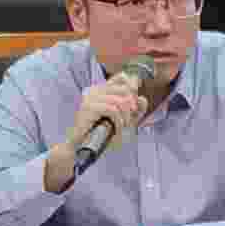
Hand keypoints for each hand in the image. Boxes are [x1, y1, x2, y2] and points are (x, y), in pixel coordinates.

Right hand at [47, 73, 153, 189]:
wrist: (80, 148)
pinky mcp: (88, 107)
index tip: (135, 103)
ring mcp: (90, 97)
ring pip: (120, 101)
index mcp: (101, 90)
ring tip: (122, 128)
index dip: (133, 87)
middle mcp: (95, 90)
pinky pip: (112, 110)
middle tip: (129, 121)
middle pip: (124, 89)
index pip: (122, 77)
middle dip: (132, 106)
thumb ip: (134, 111)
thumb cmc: (100, 134)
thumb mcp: (123, 121)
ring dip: (125, 117)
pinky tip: (116, 129)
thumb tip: (143, 99)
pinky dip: (119, 121)